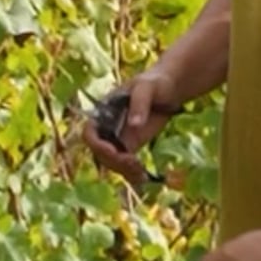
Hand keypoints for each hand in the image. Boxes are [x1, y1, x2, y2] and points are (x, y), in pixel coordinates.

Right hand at [82, 70, 179, 185]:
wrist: (170, 88)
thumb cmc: (155, 82)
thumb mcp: (147, 87)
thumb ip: (139, 103)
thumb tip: (134, 125)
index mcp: (104, 111)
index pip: (90, 133)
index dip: (98, 145)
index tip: (115, 152)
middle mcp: (107, 127)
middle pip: (100, 152)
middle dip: (114, 161)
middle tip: (135, 163)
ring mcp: (119, 138)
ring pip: (112, 162)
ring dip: (124, 171)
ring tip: (142, 174)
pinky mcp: (131, 146)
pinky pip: (125, 164)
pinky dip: (132, 174)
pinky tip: (144, 178)